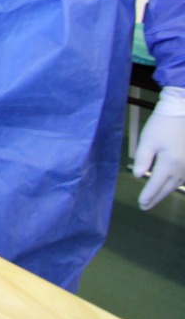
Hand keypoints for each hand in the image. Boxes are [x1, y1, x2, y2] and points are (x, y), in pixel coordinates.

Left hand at [133, 86, 184, 209]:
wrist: (182, 111)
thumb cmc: (162, 124)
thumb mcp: (148, 140)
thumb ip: (142, 159)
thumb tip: (139, 176)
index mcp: (169, 164)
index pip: (156, 185)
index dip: (148, 195)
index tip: (141, 204)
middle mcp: (181, 168)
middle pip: (167, 188)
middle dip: (156, 198)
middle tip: (145, 206)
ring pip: (176, 184)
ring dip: (165, 192)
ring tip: (155, 198)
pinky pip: (182, 178)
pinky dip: (174, 184)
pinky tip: (169, 185)